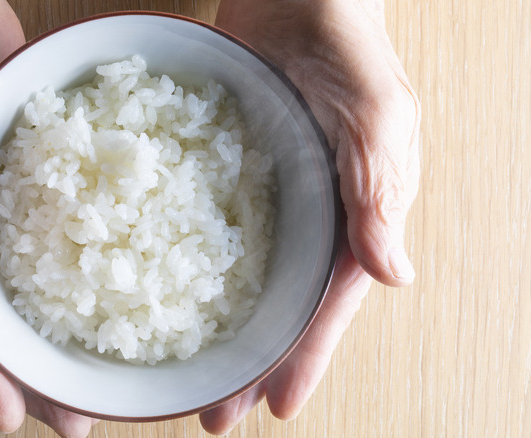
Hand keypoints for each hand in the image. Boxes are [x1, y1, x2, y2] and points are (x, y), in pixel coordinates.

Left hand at [201, 0, 419, 432]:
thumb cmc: (349, 45)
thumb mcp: (377, 117)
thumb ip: (379, 192)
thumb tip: (392, 276)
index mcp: (355, 212)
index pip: (331, 300)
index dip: (306, 355)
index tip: (276, 406)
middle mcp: (309, 215)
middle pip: (280, 304)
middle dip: (253, 362)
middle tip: (216, 413)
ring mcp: (266, 196)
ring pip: (242, 278)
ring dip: (218, 327)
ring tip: (186, 374)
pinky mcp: (227, 170)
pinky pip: (207, 227)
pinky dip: (187, 265)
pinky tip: (158, 294)